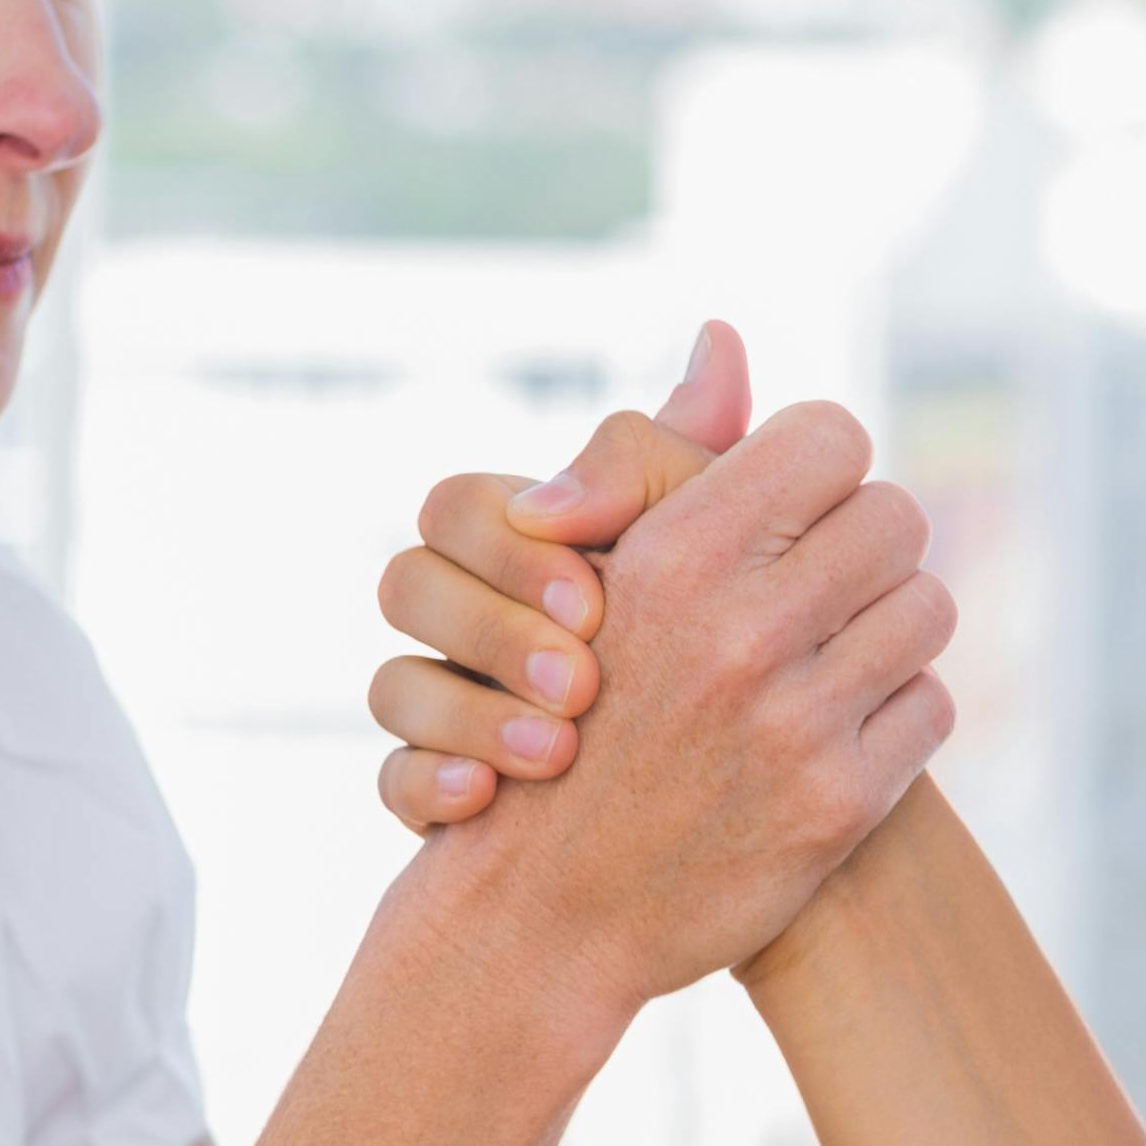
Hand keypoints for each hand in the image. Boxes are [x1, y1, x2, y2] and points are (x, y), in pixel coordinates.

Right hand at [366, 325, 748, 829]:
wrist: (755, 809)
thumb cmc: (739, 654)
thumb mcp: (720, 554)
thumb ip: (699, 462)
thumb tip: (719, 336)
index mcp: (520, 547)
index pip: (458, 505)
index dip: (515, 544)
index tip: (599, 593)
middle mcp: (473, 620)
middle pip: (406, 582)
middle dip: (493, 628)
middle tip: (586, 677)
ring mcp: (451, 709)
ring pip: (390, 685)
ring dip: (467, 712)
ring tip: (558, 752)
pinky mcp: (446, 799)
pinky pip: (393, 783)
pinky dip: (429, 786)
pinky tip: (484, 801)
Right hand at [372, 324, 953, 1005]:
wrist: (547, 909)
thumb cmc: (569, 711)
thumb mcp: (599, 569)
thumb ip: (662, 450)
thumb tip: (724, 335)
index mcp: (675, 553)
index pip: (829, 439)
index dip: (820, 469)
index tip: (793, 506)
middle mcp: (740, 631)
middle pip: (897, 518)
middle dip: (868, 546)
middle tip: (826, 582)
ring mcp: (797, 723)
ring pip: (928, 610)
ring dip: (890, 628)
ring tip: (832, 653)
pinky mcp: (840, 804)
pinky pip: (931, 708)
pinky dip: (896, 717)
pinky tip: (838, 731)